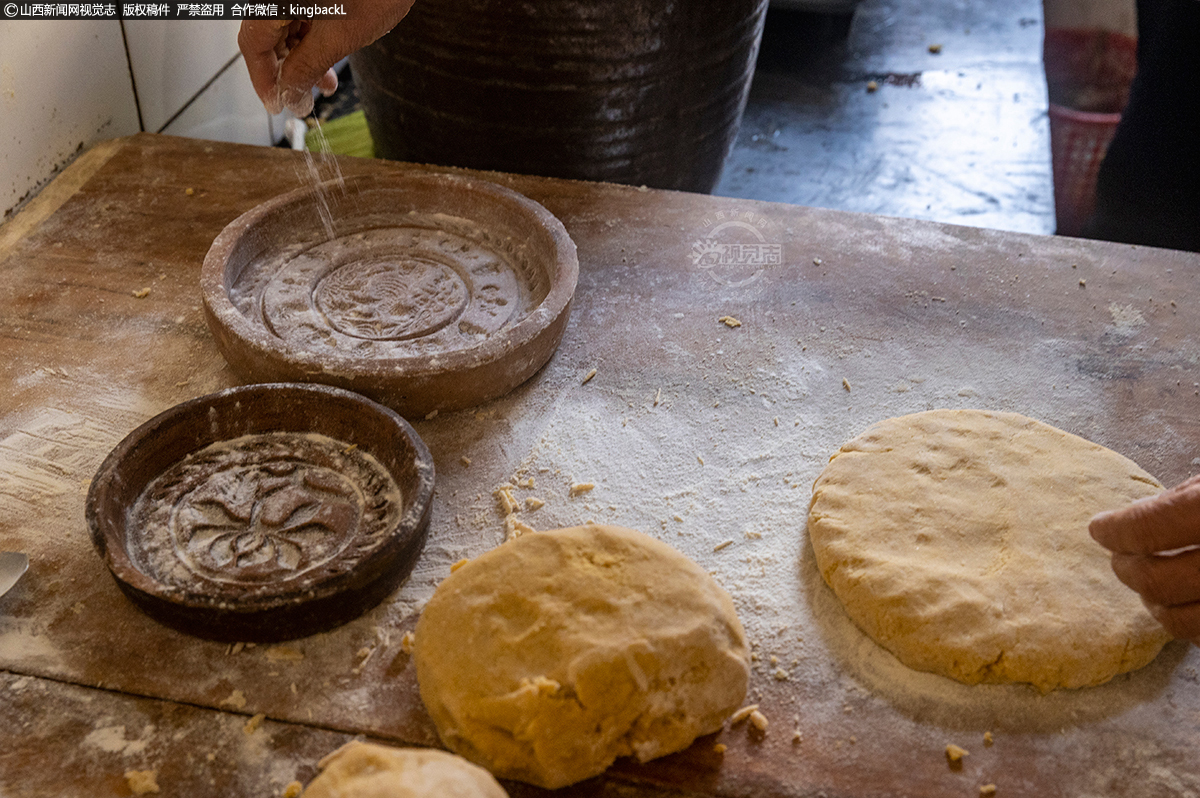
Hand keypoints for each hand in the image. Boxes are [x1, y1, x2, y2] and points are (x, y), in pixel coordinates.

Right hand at [239, 0, 414, 115]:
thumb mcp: (339, 38)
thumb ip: (307, 68)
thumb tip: (290, 95)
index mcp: (274, 0)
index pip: (252, 44)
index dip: (263, 80)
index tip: (277, 104)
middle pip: (266, 35)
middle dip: (287, 71)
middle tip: (303, 96)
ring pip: (285, 27)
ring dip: (302, 58)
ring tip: (325, 80)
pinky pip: (301, 15)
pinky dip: (312, 39)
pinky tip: (328, 55)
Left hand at [1090, 474, 1199, 643]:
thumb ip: (1182, 499)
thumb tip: (1133, 515)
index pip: (1148, 529)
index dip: (1115, 531)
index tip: (1099, 529)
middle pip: (1157, 581)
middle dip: (1127, 569)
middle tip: (1120, 558)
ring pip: (1180, 621)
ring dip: (1155, 604)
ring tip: (1151, 584)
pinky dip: (1187, 622)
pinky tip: (1185, 602)